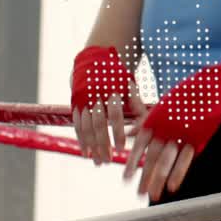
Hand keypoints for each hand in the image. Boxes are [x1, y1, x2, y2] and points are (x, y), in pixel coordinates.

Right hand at [70, 46, 143, 165]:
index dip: (117, 131)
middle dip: (102, 144)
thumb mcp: (130, 84)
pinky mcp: (75, 103)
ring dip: (91, 146)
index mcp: (112, 87)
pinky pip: (77, 124)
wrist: (95, 58)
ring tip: (98, 162)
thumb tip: (145, 124)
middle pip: (98, 123)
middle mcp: (95, 93)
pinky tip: (86, 153)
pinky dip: (81, 139)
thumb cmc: (119, 75)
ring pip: (86, 126)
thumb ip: (137, 103)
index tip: (121, 148)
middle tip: (108, 161)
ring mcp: (82, 98)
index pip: (114, 113)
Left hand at [124, 61, 220, 200]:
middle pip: (152, 157)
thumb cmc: (184, 97)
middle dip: (145, 176)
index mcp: (155, 119)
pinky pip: (185, 159)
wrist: (211, 88)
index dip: (132, 162)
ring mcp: (181, 133)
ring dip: (159, 179)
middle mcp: (165, 127)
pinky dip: (178, 173)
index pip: (140, 145)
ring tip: (153, 195)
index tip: (126, 178)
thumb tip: (127, 133)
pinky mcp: (197, 137)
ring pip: (167, 160)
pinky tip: (172, 186)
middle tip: (139, 193)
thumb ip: (144, 121)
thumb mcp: (162, 106)